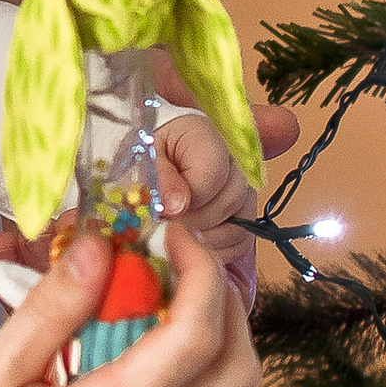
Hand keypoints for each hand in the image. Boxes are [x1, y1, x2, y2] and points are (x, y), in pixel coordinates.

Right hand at [0, 220, 259, 386]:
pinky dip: (175, 378)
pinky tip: (120, 352)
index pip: (196, 338)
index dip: (200, 272)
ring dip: (206, 343)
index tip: (167, 233)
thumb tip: (100, 247)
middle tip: (180, 263)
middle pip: (238, 377)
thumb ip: (50, 309)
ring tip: (149, 298)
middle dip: (228, 306)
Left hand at [156, 113, 264, 306]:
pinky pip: (241, 240)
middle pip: (227, 202)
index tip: (162, 210)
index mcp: (206, 138)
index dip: (185, 200)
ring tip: (176, 231)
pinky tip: (192, 242)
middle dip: (191, 221)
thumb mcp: (142, 158)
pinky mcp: (243, 213)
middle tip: (164, 224)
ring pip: (237, 224)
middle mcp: (233, 162)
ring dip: (203, 237)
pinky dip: (217, 248)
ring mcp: (243, 189)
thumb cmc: (144, 154)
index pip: (212, 176)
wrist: (150, 155)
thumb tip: (175, 207)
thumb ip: (158, 179)